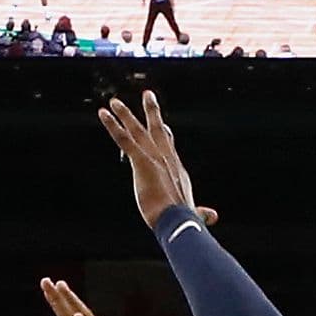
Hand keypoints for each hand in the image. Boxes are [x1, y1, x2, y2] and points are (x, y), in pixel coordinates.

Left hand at [95, 92, 213, 231]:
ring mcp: (153, 158)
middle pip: (157, 129)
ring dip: (125, 114)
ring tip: (115, 102)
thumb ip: (201, 212)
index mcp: (176, 169)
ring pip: (137, 130)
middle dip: (152, 110)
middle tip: (148, 94)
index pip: (168, 146)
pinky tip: (104, 114)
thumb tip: (212, 217)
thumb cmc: (185, 220)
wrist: (178, 220)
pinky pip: (124, 139)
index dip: (164, 134)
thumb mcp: (194, 213)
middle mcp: (165, 158)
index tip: (161, 124)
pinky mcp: (141, 162)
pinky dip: (113, 125)